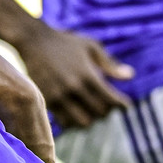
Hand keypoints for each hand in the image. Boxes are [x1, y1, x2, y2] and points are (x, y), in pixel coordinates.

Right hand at [13, 22, 133, 129]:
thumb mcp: (90, 47)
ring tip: (91, 111)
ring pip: (83, 121)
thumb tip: (130, 76)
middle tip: (107, 106)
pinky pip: (65, 121)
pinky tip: (76, 113)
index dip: (122, 105)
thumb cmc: (65, 42)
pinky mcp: (47, 100)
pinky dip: (74, 121)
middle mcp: (74, 87)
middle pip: (99, 112)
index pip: (111, 99)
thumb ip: (109, 64)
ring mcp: (59, 96)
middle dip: (107, 111)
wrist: (33, 41)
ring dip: (91, 119)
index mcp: (88, 74)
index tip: (125, 106)